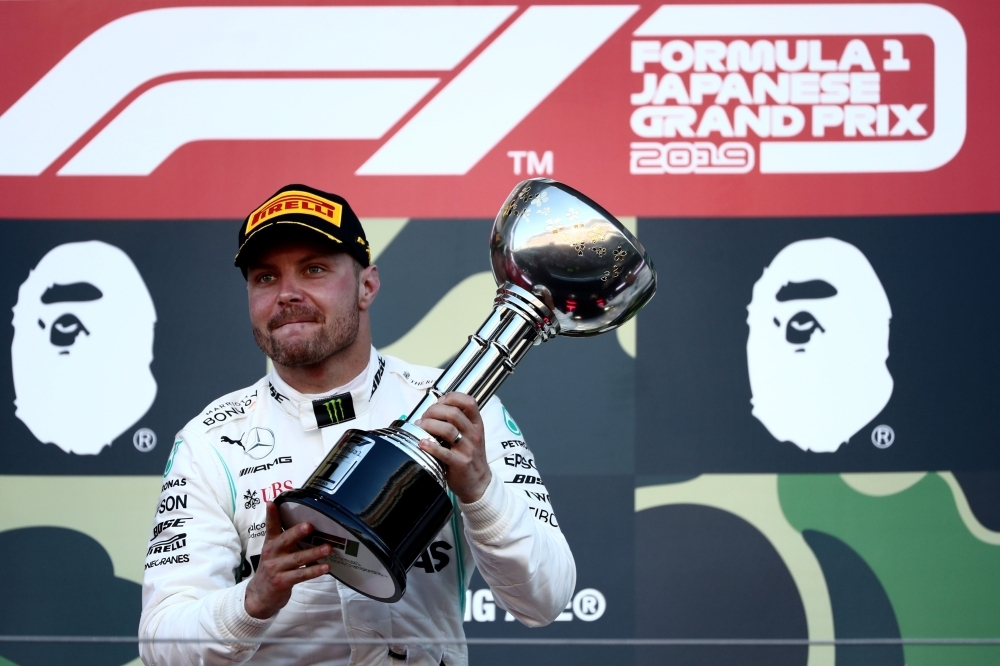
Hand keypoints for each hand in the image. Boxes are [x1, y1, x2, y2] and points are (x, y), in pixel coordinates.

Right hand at [244, 502, 330, 618]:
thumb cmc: (273, 569)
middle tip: (309, 526)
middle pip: (285, 540)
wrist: (259, 596)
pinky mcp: (282, 582)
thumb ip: (286, 538)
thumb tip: (305, 523)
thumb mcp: (274, 551)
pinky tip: (326, 567)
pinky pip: (301, 575)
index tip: (272, 503)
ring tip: (328, 548)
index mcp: (271, 543)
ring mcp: (276, 568)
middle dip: (297, 532)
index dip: (271, 515)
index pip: (271, 527)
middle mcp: (272, 553)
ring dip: (314, 553)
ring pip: (297, 558)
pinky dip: (314, 571)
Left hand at [415, 392, 491, 503]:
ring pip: (448, 430)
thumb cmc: (469, 456)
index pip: (469, 402)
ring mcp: (468, 449)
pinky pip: (444, 452)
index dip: (452, 397)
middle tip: (424, 417)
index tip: (439, 402)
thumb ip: (457, 422)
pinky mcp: (460, 463)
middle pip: (454, 413)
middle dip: (434, 411)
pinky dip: (430, 446)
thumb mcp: (470, 436)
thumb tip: (434, 410)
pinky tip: (421, 443)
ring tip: (419, 428)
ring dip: (429, 425)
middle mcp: (474, 434)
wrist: (479, 483)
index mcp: (476, 425)